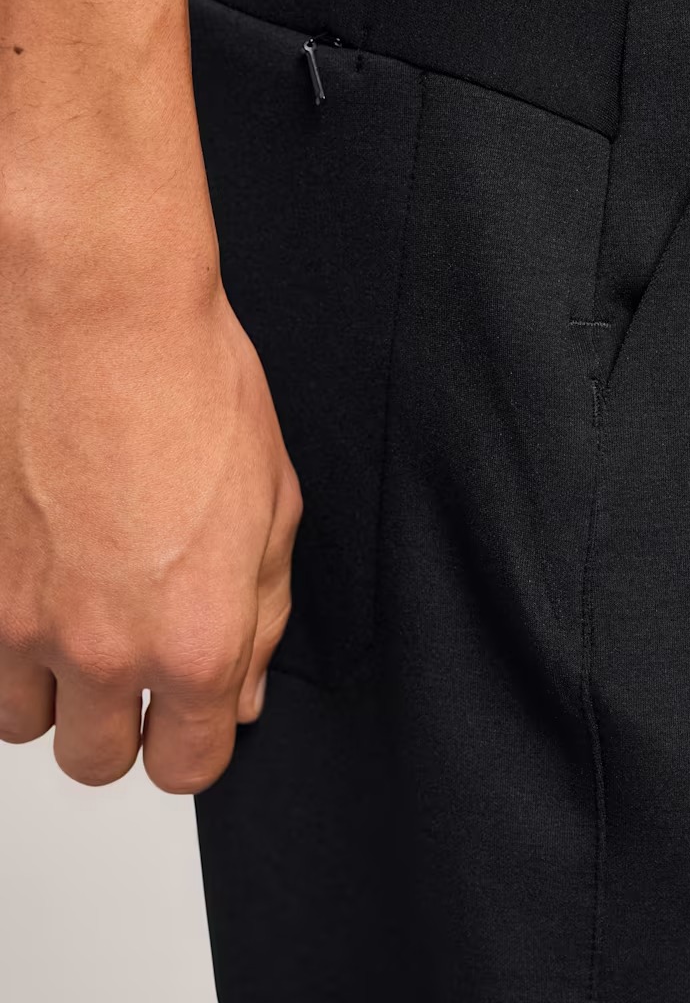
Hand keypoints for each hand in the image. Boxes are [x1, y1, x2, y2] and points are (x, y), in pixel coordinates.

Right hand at [0, 248, 301, 792]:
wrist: (99, 314)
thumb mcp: (272, 504)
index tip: (191, 712)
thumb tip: (240, 690)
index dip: (195, 738)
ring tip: (81, 618)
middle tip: (137, 660)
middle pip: (97, 760)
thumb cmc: (192, 387)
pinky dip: (4, 643)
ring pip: (23, 722)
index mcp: (194, 640)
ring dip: (54, 689)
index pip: (188, 764)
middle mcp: (100, 647)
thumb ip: (260, 616)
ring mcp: (17, 619)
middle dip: (123, 723)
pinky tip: (38, 583)